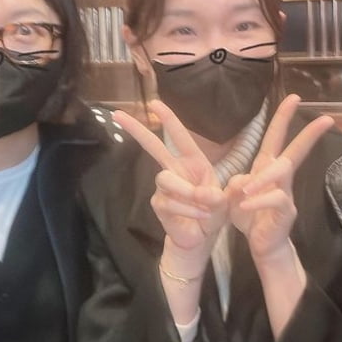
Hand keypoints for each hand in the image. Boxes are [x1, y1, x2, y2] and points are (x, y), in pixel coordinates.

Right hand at [113, 100, 226, 270]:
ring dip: (187, 193)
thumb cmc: (213, 212)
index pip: (180, 136)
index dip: (169, 119)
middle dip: (136, 129)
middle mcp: (175, 169)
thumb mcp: (224, 202)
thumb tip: (203, 195)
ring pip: (166, 179)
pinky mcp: (158, 203)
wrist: (202, 238)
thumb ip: (218, 197)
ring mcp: (164, 186)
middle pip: (152, 146)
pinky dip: (188, 211)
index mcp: (193, 161)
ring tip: (205, 206)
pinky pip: (170, 202)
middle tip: (117, 114)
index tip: (155, 103)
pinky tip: (199, 218)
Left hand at [227, 94, 333, 263]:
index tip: (294, 97)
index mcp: (266, 167)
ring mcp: (286, 194)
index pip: (275, 137)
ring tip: (244, 190)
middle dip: (309, 134)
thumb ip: (235, 182)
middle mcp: (280, 177)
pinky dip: (257, 200)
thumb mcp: (233, 195)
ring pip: (282, 172)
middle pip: (295, 151)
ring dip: (261, 179)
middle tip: (327, 118)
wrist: (262, 245)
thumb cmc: (249, 216)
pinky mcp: (287, 211)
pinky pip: (274, 199)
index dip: (283, 117)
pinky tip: (244, 206)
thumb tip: (243, 180)